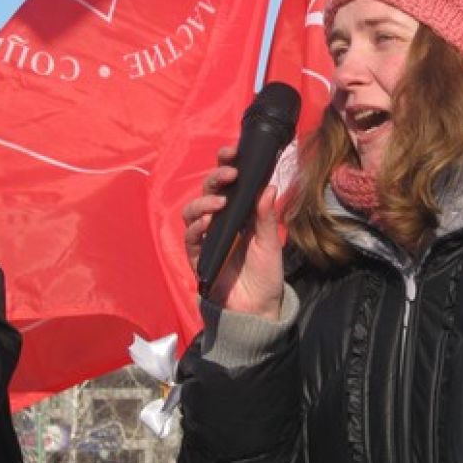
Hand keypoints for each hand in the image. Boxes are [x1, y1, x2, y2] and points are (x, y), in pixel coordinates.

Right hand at [182, 145, 284, 320]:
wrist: (258, 310)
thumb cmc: (266, 274)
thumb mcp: (271, 242)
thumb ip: (266, 216)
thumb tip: (269, 186)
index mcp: (240, 213)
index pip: (229, 183)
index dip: (227, 165)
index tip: (233, 152)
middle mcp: (221, 222)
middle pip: (209, 191)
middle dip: (216, 178)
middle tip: (229, 174)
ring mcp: (207, 239)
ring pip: (193, 211)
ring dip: (203, 202)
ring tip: (219, 203)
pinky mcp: (198, 257)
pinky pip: (191, 238)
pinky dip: (197, 227)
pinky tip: (208, 224)